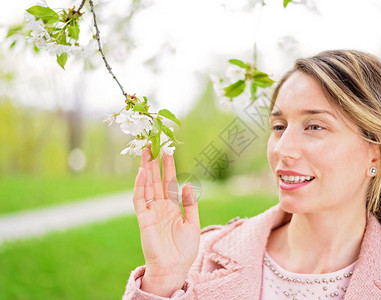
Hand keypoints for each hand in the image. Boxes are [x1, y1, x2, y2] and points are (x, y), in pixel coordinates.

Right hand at [132, 145, 199, 295]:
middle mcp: (160, 206)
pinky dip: (139, 186)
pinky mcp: (143, 218)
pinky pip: (139, 200)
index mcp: (172, 207)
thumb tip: (186, 185)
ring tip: (146, 152)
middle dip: (154, 163)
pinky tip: (141, 173)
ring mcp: (151, 211)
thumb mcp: (192, 224)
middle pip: (156, 180)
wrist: (173, 268)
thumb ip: (190, 204)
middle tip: (153, 144)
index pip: (169, 182)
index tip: (168, 151)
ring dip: (145, 169)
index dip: (168, 167)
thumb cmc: (184, 249)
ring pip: (146, 186)